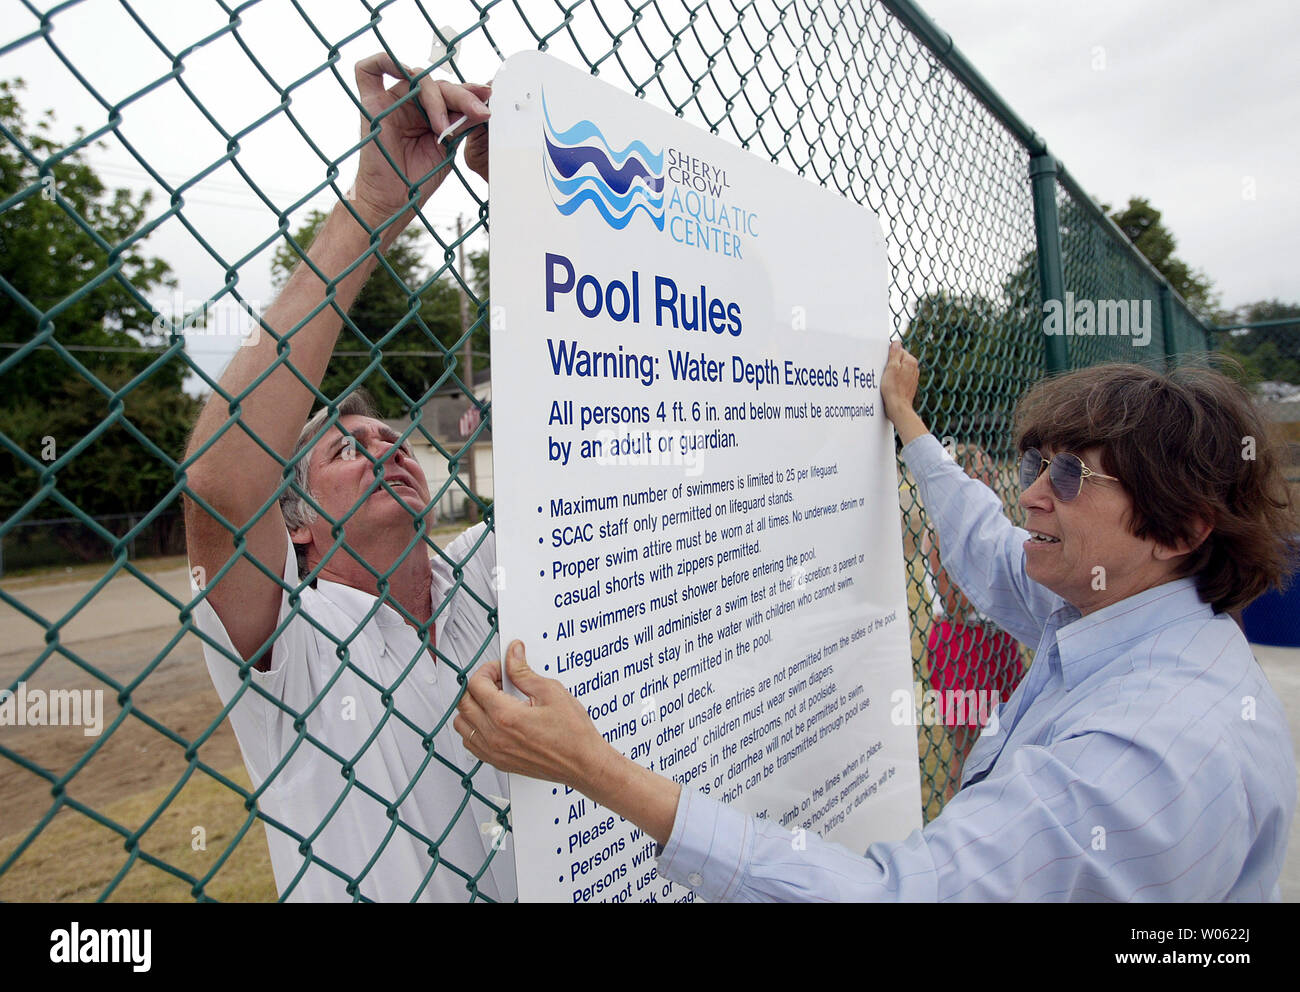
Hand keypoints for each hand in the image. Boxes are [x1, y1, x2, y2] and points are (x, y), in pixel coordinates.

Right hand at [352, 53, 490, 229]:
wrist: (395, 203)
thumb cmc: (418, 180)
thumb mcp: (448, 147)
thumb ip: (460, 123)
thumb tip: (482, 104)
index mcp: (429, 112)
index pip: (451, 92)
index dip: (470, 92)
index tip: (489, 99)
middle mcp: (410, 103)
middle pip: (437, 83)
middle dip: (462, 96)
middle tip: (480, 111)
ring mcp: (391, 102)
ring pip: (416, 77)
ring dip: (437, 97)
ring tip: (444, 126)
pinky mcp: (371, 105)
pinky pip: (369, 71)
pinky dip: (386, 60)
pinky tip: (407, 74)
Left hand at [455, 641, 616, 792]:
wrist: (583, 763)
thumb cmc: (573, 734)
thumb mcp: (551, 692)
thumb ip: (524, 672)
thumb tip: (513, 655)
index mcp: (506, 716)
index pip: (476, 684)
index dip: (487, 670)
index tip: (501, 668)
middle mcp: (495, 736)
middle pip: (464, 703)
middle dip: (477, 686)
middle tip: (497, 681)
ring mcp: (494, 752)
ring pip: (461, 724)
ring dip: (472, 707)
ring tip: (493, 700)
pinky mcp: (498, 762)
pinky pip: (470, 743)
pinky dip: (474, 728)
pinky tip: (492, 720)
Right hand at [881, 341, 918, 422]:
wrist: (898, 408)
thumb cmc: (893, 389)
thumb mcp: (891, 367)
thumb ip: (894, 353)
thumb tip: (896, 342)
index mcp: (911, 361)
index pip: (898, 350)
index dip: (888, 357)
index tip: (884, 365)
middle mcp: (914, 368)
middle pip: (899, 360)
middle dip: (890, 365)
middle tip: (884, 374)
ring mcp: (913, 378)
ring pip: (899, 370)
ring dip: (892, 373)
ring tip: (886, 381)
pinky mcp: (909, 386)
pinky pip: (900, 379)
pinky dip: (895, 381)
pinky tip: (890, 387)